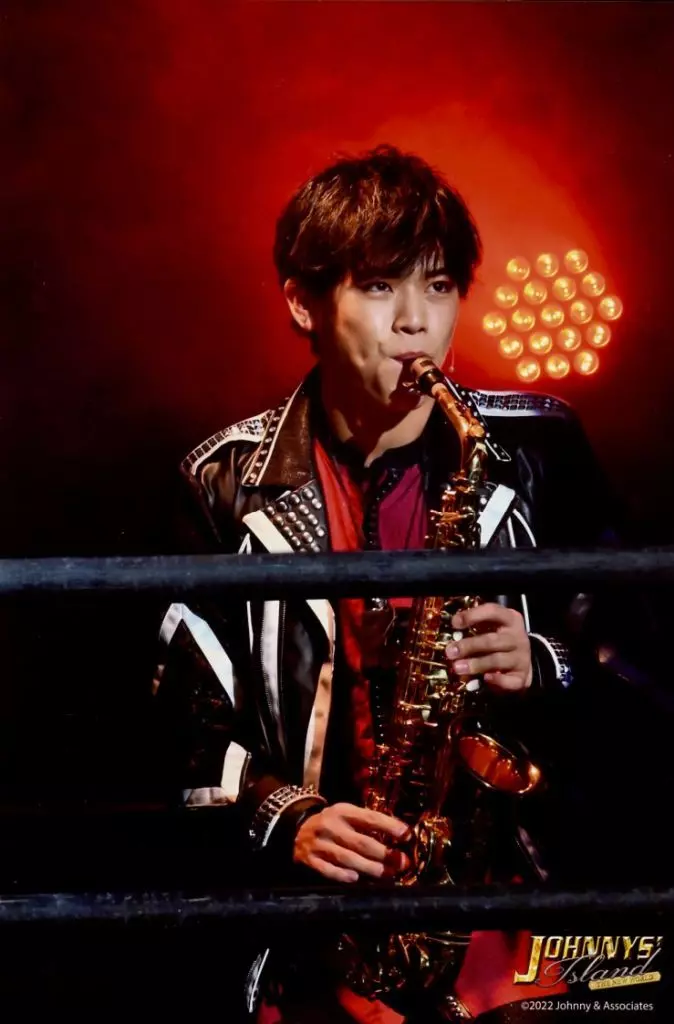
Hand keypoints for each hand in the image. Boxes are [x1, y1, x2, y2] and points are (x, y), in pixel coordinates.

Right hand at [293, 802, 410, 883]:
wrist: (295, 828)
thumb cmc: (331, 823)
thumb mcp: (346, 815)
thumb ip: (366, 823)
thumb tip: (397, 836)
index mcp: (342, 811)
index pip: (369, 818)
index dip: (389, 826)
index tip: (407, 835)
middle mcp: (331, 826)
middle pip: (361, 842)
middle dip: (384, 854)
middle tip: (402, 862)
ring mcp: (319, 843)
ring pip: (347, 858)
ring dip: (369, 867)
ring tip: (386, 874)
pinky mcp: (310, 859)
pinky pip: (327, 869)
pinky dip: (341, 874)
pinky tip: (355, 879)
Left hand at [445, 603, 532, 691]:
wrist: (521, 661)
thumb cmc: (499, 640)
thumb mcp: (492, 627)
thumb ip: (475, 627)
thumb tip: (451, 636)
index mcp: (510, 619)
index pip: (492, 612)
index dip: (473, 616)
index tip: (454, 623)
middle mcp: (517, 637)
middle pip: (492, 640)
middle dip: (469, 646)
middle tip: (450, 652)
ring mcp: (521, 658)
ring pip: (497, 660)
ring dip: (476, 664)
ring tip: (457, 668)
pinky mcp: (522, 676)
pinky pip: (510, 680)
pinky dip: (497, 680)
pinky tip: (485, 679)